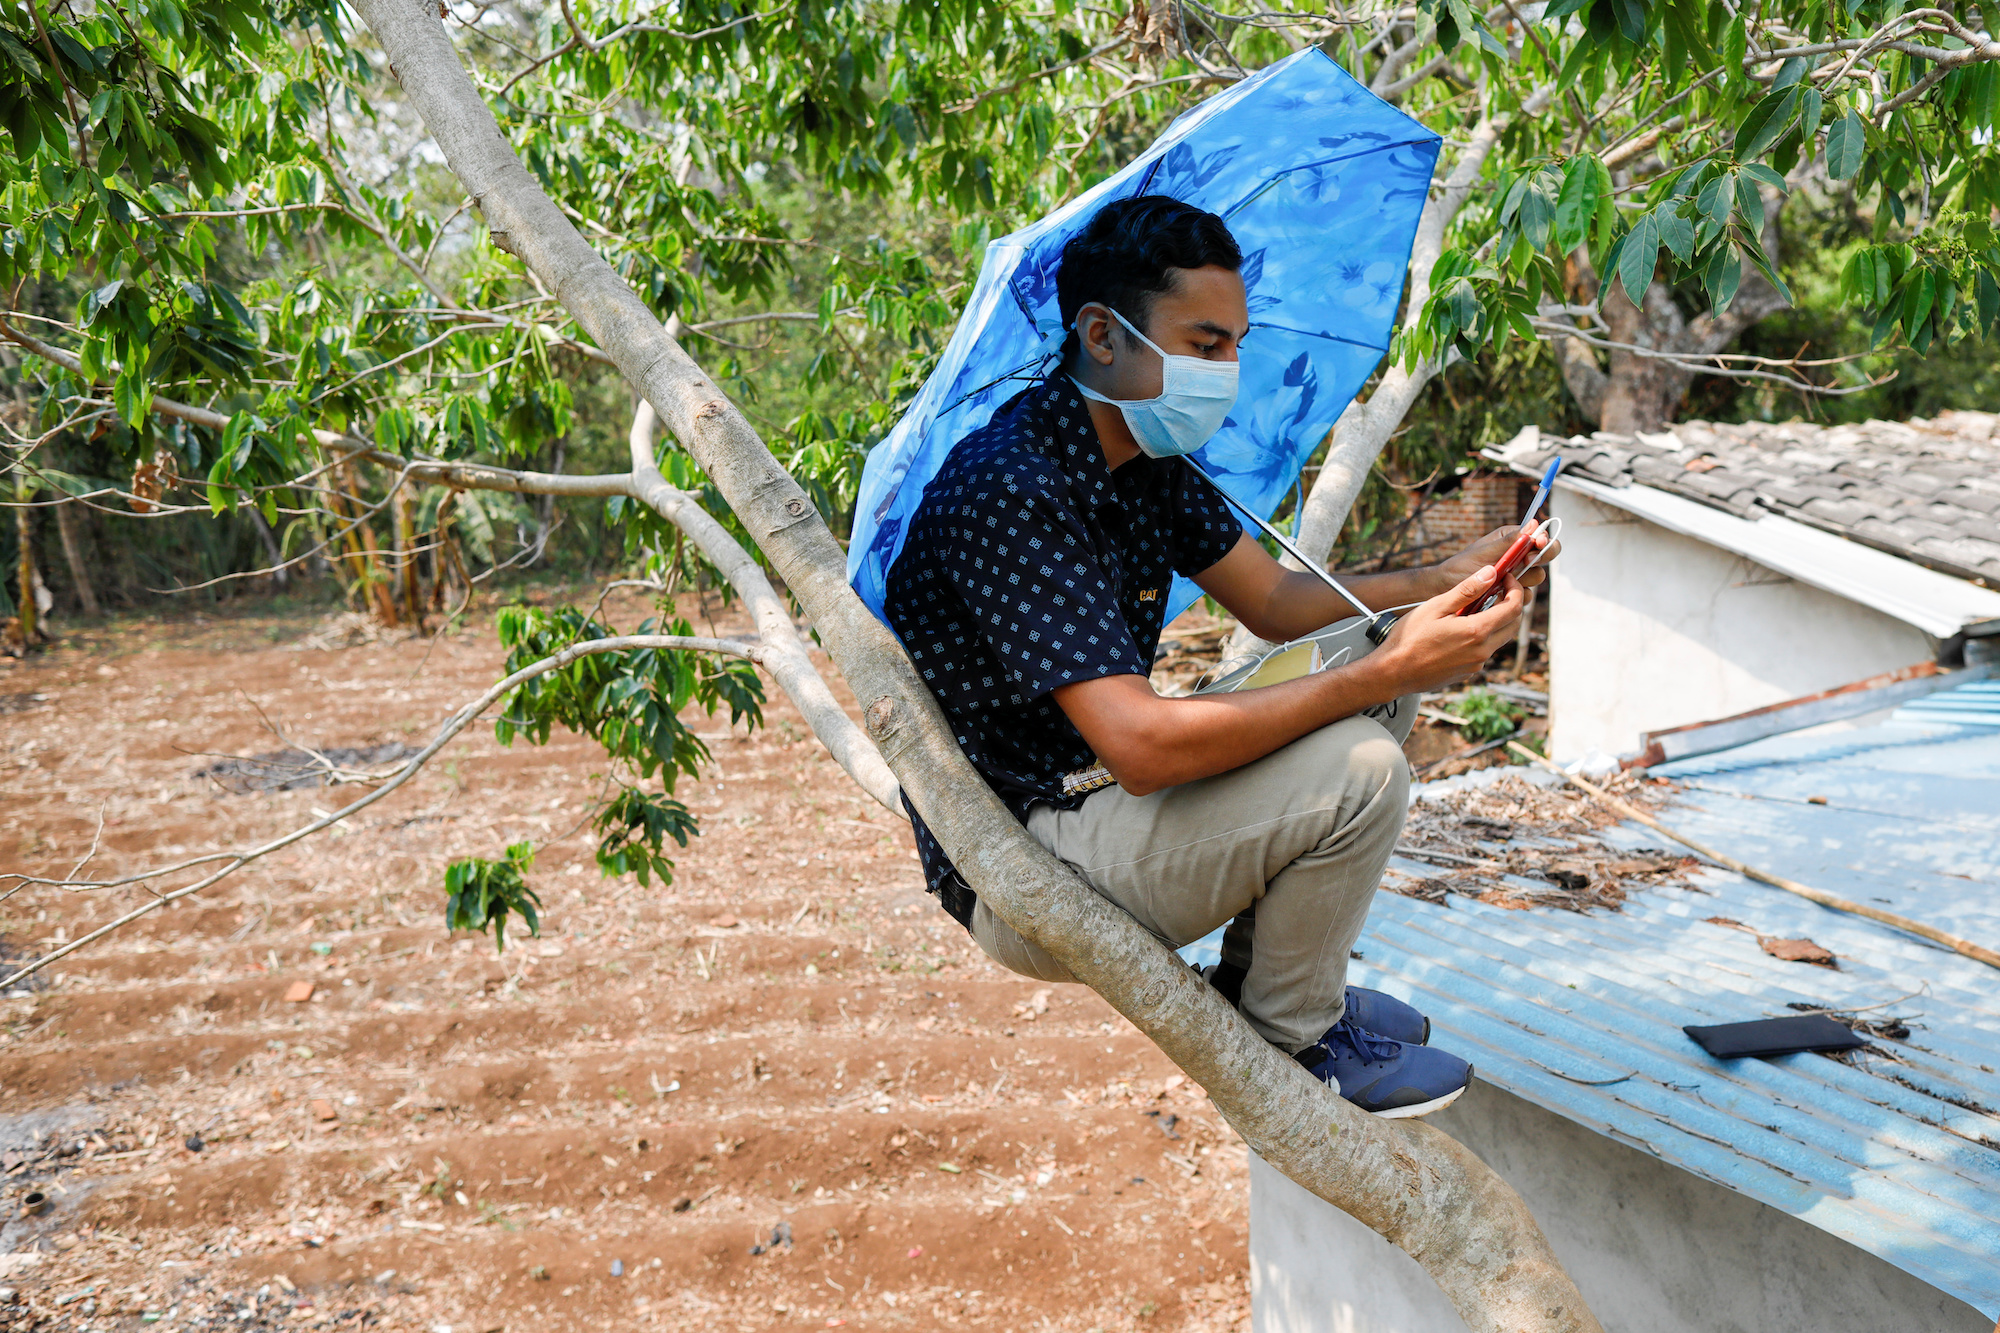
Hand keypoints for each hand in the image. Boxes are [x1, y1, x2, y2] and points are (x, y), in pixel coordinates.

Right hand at [1368, 564, 1524, 694]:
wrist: (1392, 673)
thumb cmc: (1409, 638)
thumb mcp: (1436, 606)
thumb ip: (1467, 590)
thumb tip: (1490, 572)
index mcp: (1477, 632)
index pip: (1514, 608)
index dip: (1515, 590)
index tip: (1506, 579)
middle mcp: (1482, 651)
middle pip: (1513, 625)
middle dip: (1510, 605)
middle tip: (1496, 591)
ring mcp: (1476, 665)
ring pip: (1498, 639)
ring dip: (1494, 622)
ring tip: (1471, 610)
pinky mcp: (1468, 673)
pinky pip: (1483, 652)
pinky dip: (1480, 638)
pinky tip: (1458, 631)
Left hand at [1436, 523, 1560, 591]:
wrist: (1447, 589)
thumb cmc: (1462, 565)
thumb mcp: (1486, 552)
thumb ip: (1510, 541)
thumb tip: (1534, 524)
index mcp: (1513, 539)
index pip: (1541, 536)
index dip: (1545, 541)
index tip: (1540, 543)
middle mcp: (1518, 555)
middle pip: (1545, 556)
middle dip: (1538, 559)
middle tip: (1525, 562)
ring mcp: (1518, 574)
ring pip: (1536, 577)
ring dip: (1522, 579)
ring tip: (1501, 581)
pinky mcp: (1514, 591)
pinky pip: (1526, 595)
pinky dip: (1515, 595)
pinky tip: (1499, 594)